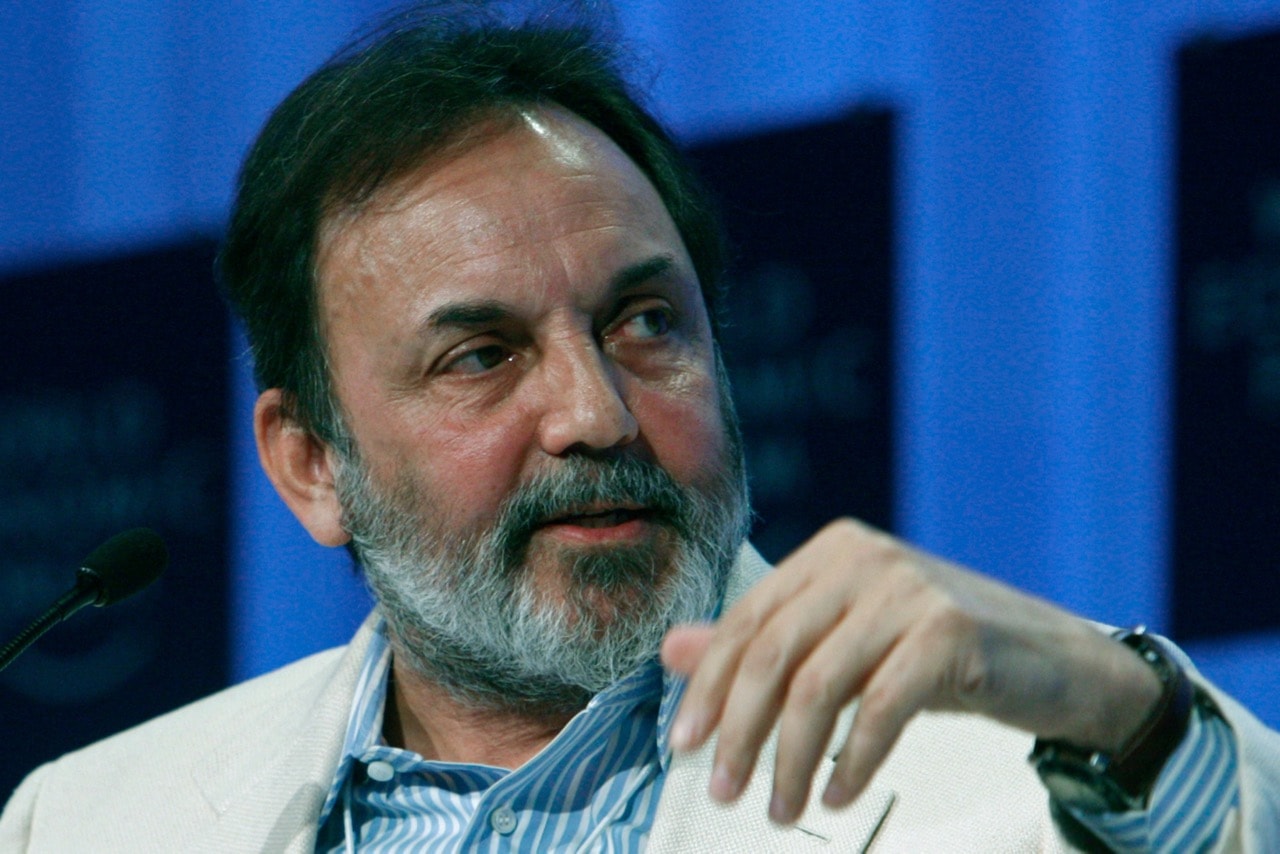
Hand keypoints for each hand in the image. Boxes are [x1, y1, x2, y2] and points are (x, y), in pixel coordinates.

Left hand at [661, 518, 1161, 824]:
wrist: (1058, 661)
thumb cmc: (944, 651)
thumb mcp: (847, 642)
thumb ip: (763, 643)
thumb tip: (672, 650)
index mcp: (831, 552)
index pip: (748, 621)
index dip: (707, 686)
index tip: (684, 743)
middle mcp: (865, 559)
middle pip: (773, 653)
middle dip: (739, 731)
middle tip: (722, 788)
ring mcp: (910, 590)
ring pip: (819, 686)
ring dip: (792, 759)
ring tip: (781, 809)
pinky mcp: (951, 630)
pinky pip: (880, 708)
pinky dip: (853, 761)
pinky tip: (838, 794)